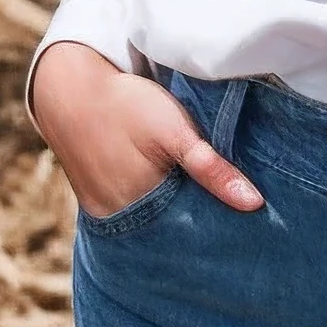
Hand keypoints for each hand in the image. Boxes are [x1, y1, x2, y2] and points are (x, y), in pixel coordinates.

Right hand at [31, 41, 264, 218]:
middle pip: (169, 236)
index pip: (190, 235)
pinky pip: (131, 219)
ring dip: (173, 221)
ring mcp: (105, 216)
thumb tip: (255, 203)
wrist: (72, 90)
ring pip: (151, 229)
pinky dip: (151, 213)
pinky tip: (170, 200)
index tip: (245, 227)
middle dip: (196, 230)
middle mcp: (121, 222)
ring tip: (203, 210)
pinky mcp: (96, 206)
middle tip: (229, 220)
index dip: (216, 229)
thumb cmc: (128, 106)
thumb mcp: (175, 130)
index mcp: (144, 206)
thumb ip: (211, 168)